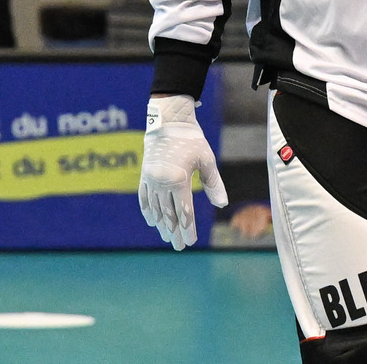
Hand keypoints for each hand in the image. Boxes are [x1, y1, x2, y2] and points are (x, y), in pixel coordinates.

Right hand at [138, 94, 227, 249]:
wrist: (168, 120)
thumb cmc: (191, 138)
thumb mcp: (206, 159)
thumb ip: (214, 183)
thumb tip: (222, 204)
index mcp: (179, 179)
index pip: (184, 211)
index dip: (188, 228)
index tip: (191, 242)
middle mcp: (162, 182)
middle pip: (169, 214)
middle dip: (175, 232)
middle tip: (179, 247)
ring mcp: (151, 179)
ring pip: (156, 209)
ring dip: (162, 224)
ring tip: (168, 237)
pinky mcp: (144, 174)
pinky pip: (144, 198)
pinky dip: (148, 211)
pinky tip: (153, 221)